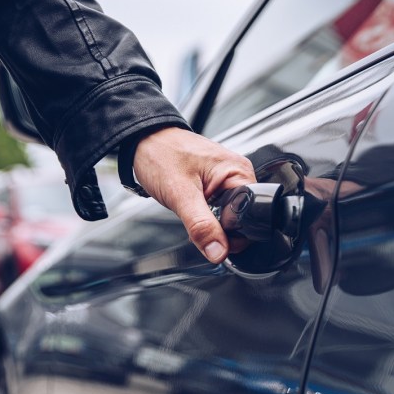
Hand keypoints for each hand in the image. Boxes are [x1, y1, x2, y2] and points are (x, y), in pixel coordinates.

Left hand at [132, 127, 255, 262]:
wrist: (143, 142)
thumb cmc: (160, 155)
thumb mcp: (180, 194)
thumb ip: (201, 225)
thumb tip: (219, 252)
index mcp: (238, 172)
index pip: (251, 216)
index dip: (233, 233)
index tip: (212, 235)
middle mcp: (237, 175)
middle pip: (241, 220)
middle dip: (219, 229)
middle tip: (195, 217)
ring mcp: (227, 180)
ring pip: (228, 217)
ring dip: (209, 222)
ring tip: (191, 207)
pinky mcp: (216, 185)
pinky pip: (218, 210)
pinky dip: (204, 214)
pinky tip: (191, 206)